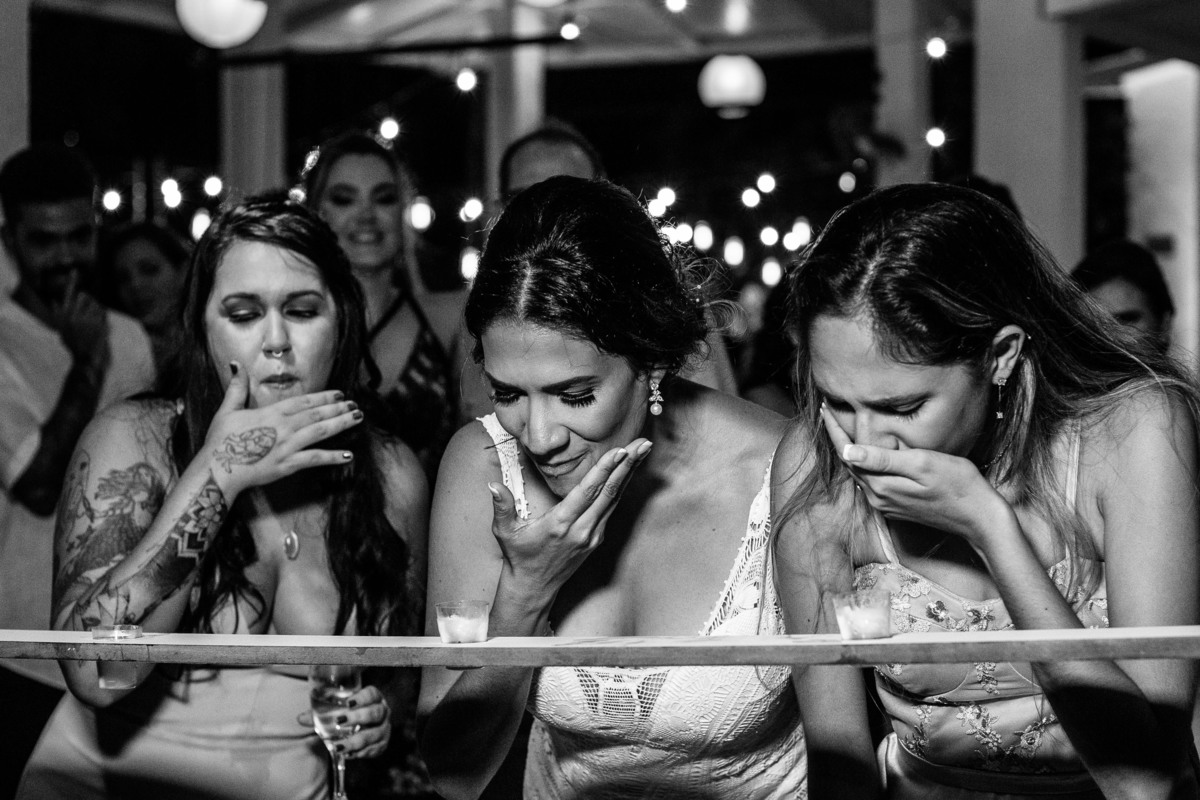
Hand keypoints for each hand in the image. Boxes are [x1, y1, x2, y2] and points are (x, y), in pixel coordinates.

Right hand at [54, 272, 109, 371]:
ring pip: (96, 304)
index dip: (71, 282)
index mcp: (65, 316)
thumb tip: (53, 301)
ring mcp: (89, 320)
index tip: (75, 271)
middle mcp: (76, 316)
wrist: (85, 359)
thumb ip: (57, 315)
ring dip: (96, 308)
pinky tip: (100, 324)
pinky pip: (103, 313)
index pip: (68, 295)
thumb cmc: (73, 344)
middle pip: (85, 296)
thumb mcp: (62, 330)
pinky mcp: (100, 324)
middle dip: (88, 300)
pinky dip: (103, 316)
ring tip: (93, 320)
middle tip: (89, 308)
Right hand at [202, 361, 362, 497]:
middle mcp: (284, 427)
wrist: (218, 469)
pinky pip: (314, 459)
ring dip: (341, 424)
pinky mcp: (288, 465)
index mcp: (272, 413)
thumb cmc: (221, 440)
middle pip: (316, 415)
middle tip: (355, 405)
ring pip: (320, 432)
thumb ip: (237, 387)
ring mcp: (287, 446)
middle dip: (338, 409)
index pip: (304, 401)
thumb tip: (235, 364)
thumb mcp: (227, 409)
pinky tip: (349, 455)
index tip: (340, 394)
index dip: (324, 397)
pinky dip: (332, 457)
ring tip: (357, 419)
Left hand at [299, 684, 392, 759]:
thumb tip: (300, 718)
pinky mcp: (382, 744)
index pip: (372, 694)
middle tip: (339, 722)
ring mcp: (384, 729)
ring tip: (338, 746)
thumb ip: (321, 713)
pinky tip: (347, 754)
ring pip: (373, 735)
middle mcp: (383, 712)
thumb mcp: (338, 710)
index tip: (348, 702)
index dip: (362, 698)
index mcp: (374, 698)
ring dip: (355, 741)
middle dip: (357, 718)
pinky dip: (359, 753)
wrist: (366, 727)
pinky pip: (372, 750)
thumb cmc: (351, 714)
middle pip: (375, 713)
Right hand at [490, 439, 652, 599]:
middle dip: (627, 465)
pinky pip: (611, 509)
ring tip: (642, 451)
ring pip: (615, 499)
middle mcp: (581, 530)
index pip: (587, 492)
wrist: (534, 587)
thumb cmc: (519, 556)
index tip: (619, 451)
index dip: (604, 471)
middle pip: (609, 492)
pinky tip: (628, 472)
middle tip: (643, 443)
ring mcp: (592, 535)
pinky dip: (621, 488)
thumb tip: (493, 485)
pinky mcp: (596, 539)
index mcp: (560, 524)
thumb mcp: (505, 532)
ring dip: (629, 473)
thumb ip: (502, 507)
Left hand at [820, 404, 1003, 543]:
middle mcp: (878, 498)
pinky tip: (867, 451)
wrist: (979, 518)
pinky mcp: (897, 507)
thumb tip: (847, 451)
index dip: (834, 429)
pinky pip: (873, 481)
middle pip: (850, 463)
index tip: (823, 407)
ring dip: (850, 450)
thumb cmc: (958, 485)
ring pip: (860, 473)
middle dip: (838, 436)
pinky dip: (866, 463)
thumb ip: (883, 459)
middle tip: (828, 411)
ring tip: (842, 426)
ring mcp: (887, 505)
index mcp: (880, 485)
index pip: (847, 452)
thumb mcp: (921, 464)